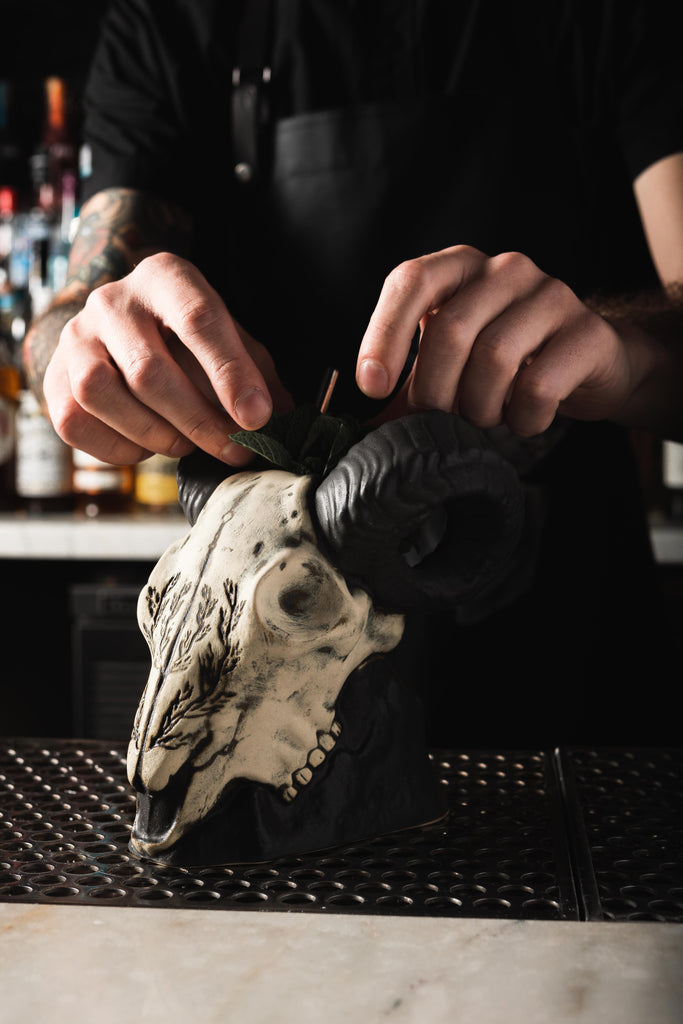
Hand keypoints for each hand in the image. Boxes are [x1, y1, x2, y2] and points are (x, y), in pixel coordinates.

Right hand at [43, 252, 292, 464]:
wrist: (121, 330)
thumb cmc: (187, 338)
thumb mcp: (231, 338)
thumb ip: (257, 372)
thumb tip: (283, 419)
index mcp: (165, 277)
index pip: (198, 319)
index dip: (230, 372)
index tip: (257, 417)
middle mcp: (112, 300)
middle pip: (150, 371)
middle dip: (201, 422)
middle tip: (235, 449)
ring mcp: (76, 337)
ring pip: (103, 395)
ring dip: (155, 434)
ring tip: (187, 445)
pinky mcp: (52, 376)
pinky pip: (75, 422)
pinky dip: (118, 448)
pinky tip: (146, 445)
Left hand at [356, 245, 631, 435]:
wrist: (589, 364)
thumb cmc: (506, 364)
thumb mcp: (452, 365)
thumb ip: (408, 388)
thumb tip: (356, 431)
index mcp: (460, 268)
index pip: (410, 281)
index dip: (384, 334)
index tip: (372, 386)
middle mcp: (505, 269)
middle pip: (450, 330)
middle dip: (434, 392)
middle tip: (441, 420)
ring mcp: (551, 294)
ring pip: (494, 359)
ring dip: (479, 408)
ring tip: (485, 418)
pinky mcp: (586, 332)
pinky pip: (538, 386)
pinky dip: (522, 418)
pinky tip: (524, 420)